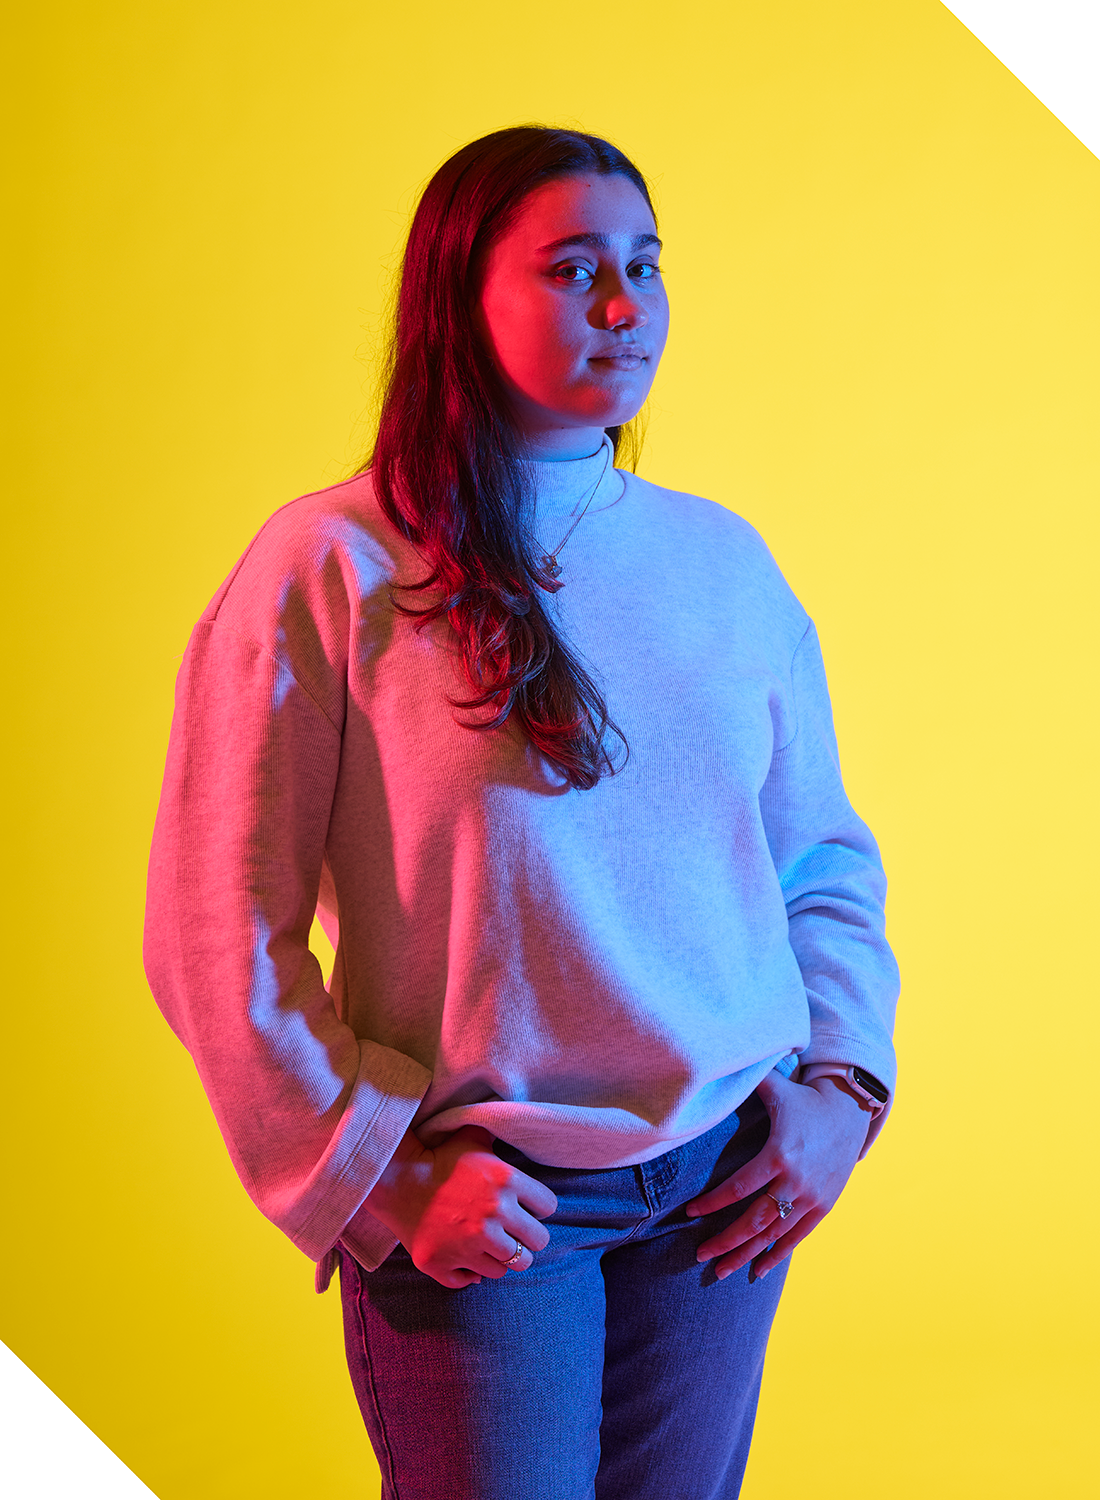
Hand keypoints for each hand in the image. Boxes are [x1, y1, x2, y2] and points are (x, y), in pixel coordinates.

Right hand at [364, 1125, 557, 1288]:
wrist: (396, 1180)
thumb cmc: (440, 1157)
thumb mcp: (473, 1138)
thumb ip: (499, 1134)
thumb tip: (518, 1123)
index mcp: (506, 1182)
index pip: (548, 1207)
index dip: (538, 1207)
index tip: (527, 1208)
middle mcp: (492, 1217)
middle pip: (535, 1243)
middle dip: (526, 1238)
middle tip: (513, 1233)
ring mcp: (469, 1245)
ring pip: (506, 1267)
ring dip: (500, 1258)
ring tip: (489, 1245)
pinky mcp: (444, 1265)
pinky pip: (472, 1280)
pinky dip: (470, 1273)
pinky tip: (465, 1257)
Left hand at [685, 1073, 869, 1280]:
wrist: (850, 1112)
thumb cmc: (803, 1099)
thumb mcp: (775, 1088)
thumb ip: (745, 1082)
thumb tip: (713, 1063)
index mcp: (779, 1154)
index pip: (740, 1187)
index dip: (713, 1203)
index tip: (690, 1213)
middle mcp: (796, 1180)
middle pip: (755, 1220)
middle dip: (726, 1240)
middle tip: (701, 1255)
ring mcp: (812, 1196)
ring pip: (774, 1233)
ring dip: (747, 1254)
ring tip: (722, 1270)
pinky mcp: (824, 1205)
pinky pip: (797, 1236)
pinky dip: (777, 1254)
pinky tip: (758, 1270)